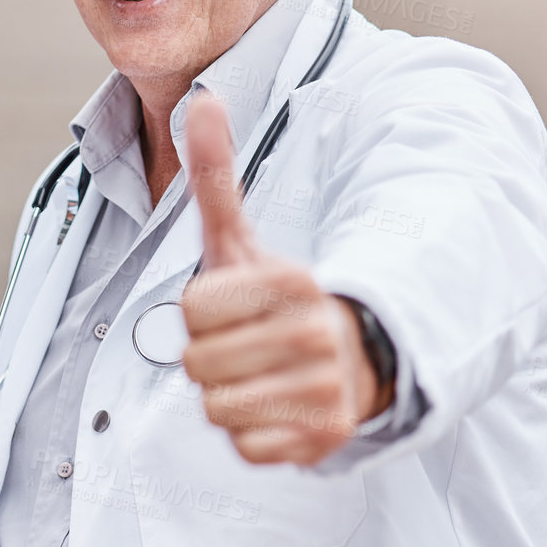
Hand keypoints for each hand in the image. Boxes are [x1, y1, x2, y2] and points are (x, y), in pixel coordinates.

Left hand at [179, 94, 388, 464]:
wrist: (352, 359)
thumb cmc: (278, 298)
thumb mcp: (241, 237)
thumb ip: (216, 173)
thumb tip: (202, 99)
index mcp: (294, 282)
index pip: (193, 309)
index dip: (200, 311)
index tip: (233, 305)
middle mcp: (318, 335)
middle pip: (198, 363)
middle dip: (209, 356)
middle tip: (244, 345)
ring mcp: (327, 392)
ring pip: (216, 407)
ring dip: (225, 396)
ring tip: (258, 375)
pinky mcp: (324, 441)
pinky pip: (245, 447)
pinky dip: (251, 434)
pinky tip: (275, 409)